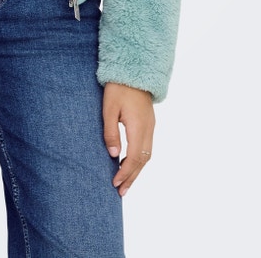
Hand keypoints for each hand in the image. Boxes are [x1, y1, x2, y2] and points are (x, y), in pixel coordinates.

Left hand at [102, 82, 154, 196]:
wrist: (135, 69)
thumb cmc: (119, 87)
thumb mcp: (109, 108)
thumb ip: (111, 131)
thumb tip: (114, 155)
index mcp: (138, 126)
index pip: (134, 157)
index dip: (125, 173)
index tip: (115, 183)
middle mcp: (148, 129)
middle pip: (143, 160)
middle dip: (132, 177)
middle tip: (121, 191)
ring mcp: (151, 126)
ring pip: (147, 155)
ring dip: (137, 170)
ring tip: (126, 183)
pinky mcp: (149, 123)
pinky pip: (147, 147)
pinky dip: (140, 159)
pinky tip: (130, 163)